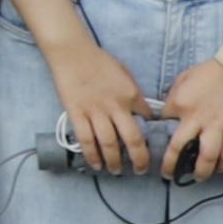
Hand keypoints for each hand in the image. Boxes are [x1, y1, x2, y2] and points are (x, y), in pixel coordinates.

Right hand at [37, 24, 149, 174]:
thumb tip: (140, 113)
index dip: (150, 133)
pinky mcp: (76, 113)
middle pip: (132, 139)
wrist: (72, 53)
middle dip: (139, 159)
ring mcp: (95, 111)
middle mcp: (115, 106)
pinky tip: (96, 164)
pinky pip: (85, 139)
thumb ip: (133, 95)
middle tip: (140, 170)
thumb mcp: (125, 74)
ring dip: (114, 161)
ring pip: (108, 143)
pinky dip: (91, 155)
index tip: (150, 144)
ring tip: (116, 170)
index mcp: (131, 95)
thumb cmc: (99, 61)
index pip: (146, 119)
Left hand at [157, 50, 222, 181]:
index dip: (160, 134)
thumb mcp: (183, 79)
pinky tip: (220, 169)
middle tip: (167, 175)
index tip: (159, 143)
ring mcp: (218, 126)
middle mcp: (196, 118)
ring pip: (207, 158)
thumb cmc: (210, 72)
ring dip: (201, 172)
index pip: (163, 124)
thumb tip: (167, 114)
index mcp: (179, 103)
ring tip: (197, 177)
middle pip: (178, 148)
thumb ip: (174, 98)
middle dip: (170, 165)